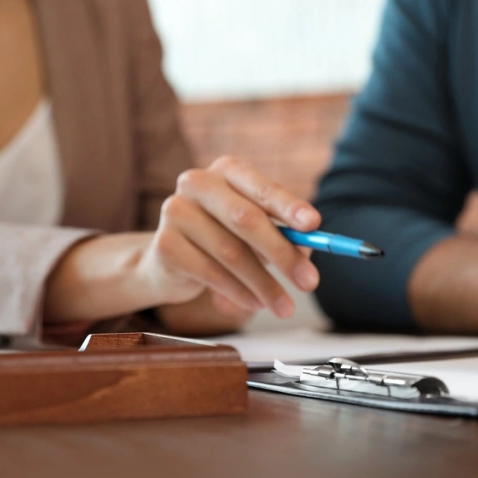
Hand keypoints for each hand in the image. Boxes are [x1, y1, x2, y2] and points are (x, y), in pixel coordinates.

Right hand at [140, 156, 320, 318]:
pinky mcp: (164, 244)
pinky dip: (238, 292)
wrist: (169, 260)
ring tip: (285, 307)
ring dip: (264, 284)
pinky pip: (210, 272)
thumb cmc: (224, 239)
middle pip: (246, 219)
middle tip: (310, 282)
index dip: (289, 206)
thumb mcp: (256, 233)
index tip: (314, 225)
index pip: (263, 187)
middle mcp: (198, 183)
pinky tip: (255, 303)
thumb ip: (283, 236)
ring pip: (231, 252)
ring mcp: (176, 211)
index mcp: (227, 171)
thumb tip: (309, 250)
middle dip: (282, 254)